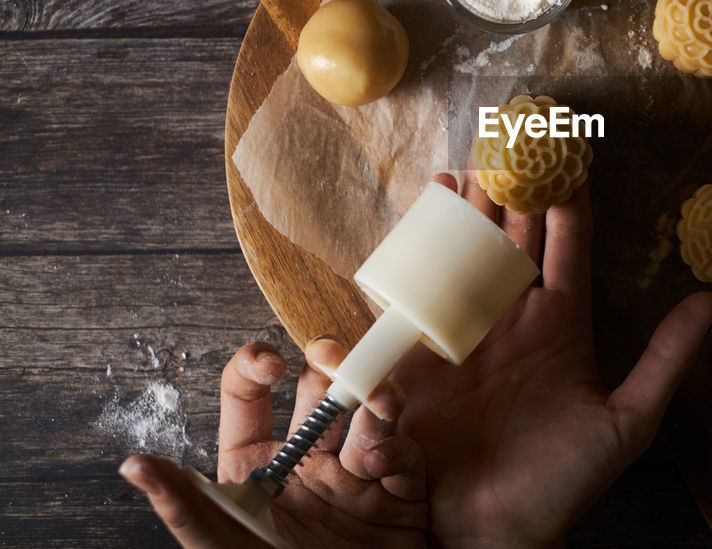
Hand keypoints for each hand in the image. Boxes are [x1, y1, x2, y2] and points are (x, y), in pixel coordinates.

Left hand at [120, 339, 428, 547]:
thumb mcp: (225, 547)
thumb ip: (186, 509)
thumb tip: (134, 465)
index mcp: (257, 468)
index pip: (249, 398)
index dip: (256, 368)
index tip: (270, 363)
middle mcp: (307, 462)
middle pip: (317, 389)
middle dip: (328, 361)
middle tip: (330, 355)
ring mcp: (356, 474)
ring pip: (368, 412)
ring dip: (373, 396)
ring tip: (376, 398)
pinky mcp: (399, 492)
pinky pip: (403, 454)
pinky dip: (396, 449)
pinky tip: (384, 461)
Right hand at [391, 173, 711, 547]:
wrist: (492, 534)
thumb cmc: (562, 484)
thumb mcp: (628, 422)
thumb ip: (668, 361)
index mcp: (560, 325)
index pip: (565, 247)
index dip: (566, 201)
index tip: (568, 155)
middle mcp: (510, 319)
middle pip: (508, 238)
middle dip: (507, 188)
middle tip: (507, 138)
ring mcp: (463, 333)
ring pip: (461, 254)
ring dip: (460, 211)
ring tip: (461, 166)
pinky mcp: (417, 356)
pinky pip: (411, 298)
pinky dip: (409, 258)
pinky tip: (412, 226)